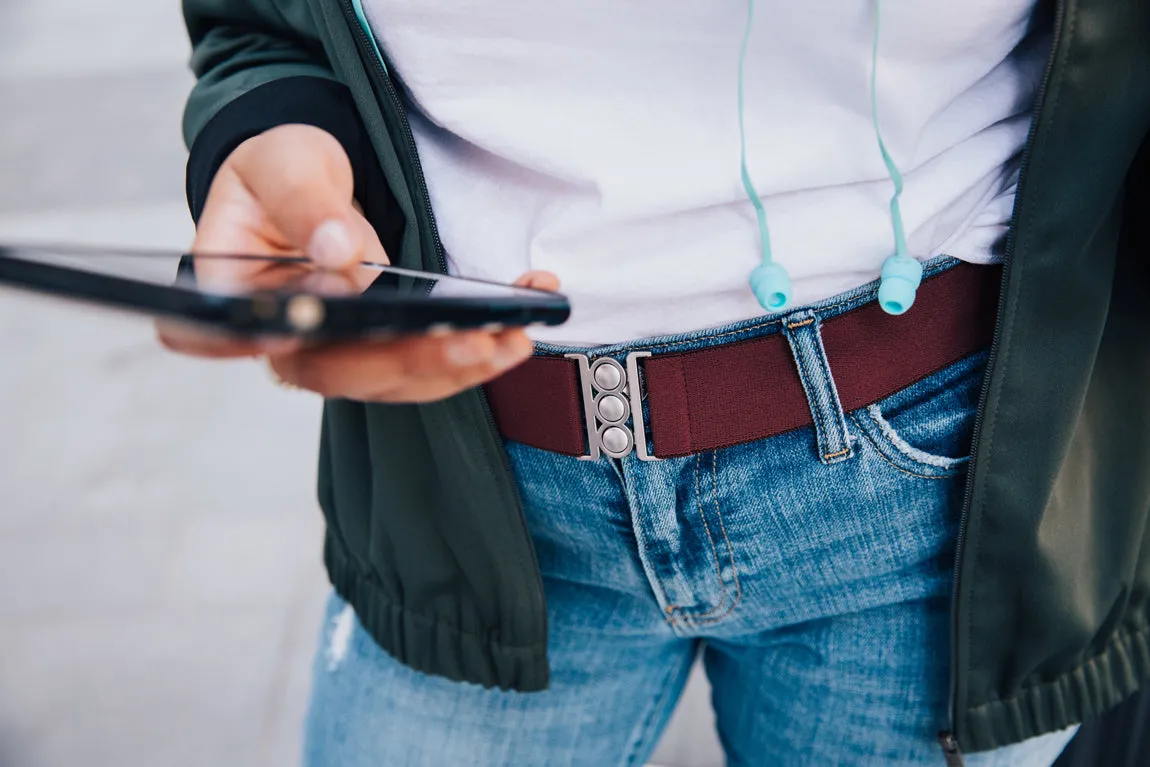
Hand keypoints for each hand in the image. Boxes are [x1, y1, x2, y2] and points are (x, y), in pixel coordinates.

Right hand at [158, 123, 557, 401]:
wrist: (311, 180)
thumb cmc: (280, 170)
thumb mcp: (286, 164)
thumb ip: (305, 203)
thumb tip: (340, 253)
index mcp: (232, 291)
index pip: (212, 333)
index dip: (250, 344)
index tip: (284, 338)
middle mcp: (281, 337)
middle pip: (336, 370)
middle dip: (413, 360)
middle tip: (476, 340)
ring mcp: (334, 352)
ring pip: (391, 380)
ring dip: (458, 366)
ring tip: (515, 339)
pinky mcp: (378, 351)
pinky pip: (423, 366)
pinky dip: (474, 351)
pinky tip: (517, 329)